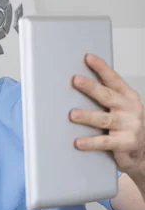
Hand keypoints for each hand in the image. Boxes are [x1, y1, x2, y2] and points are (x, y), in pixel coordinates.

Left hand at [69, 54, 144, 174]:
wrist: (142, 151)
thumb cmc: (126, 125)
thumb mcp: (121, 107)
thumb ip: (105, 96)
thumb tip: (78, 82)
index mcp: (128, 97)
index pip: (113, 79)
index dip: (101, 68)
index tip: (88, 58)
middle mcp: (129, 109)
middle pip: (107, 96)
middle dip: (91, 87)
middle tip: (76, 80)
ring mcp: (128, 126)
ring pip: (104, 119)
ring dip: (87, 116)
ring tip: (73, 114)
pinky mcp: (125, 143)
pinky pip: (104, 142)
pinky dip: (90, 142)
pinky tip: (78, 142)